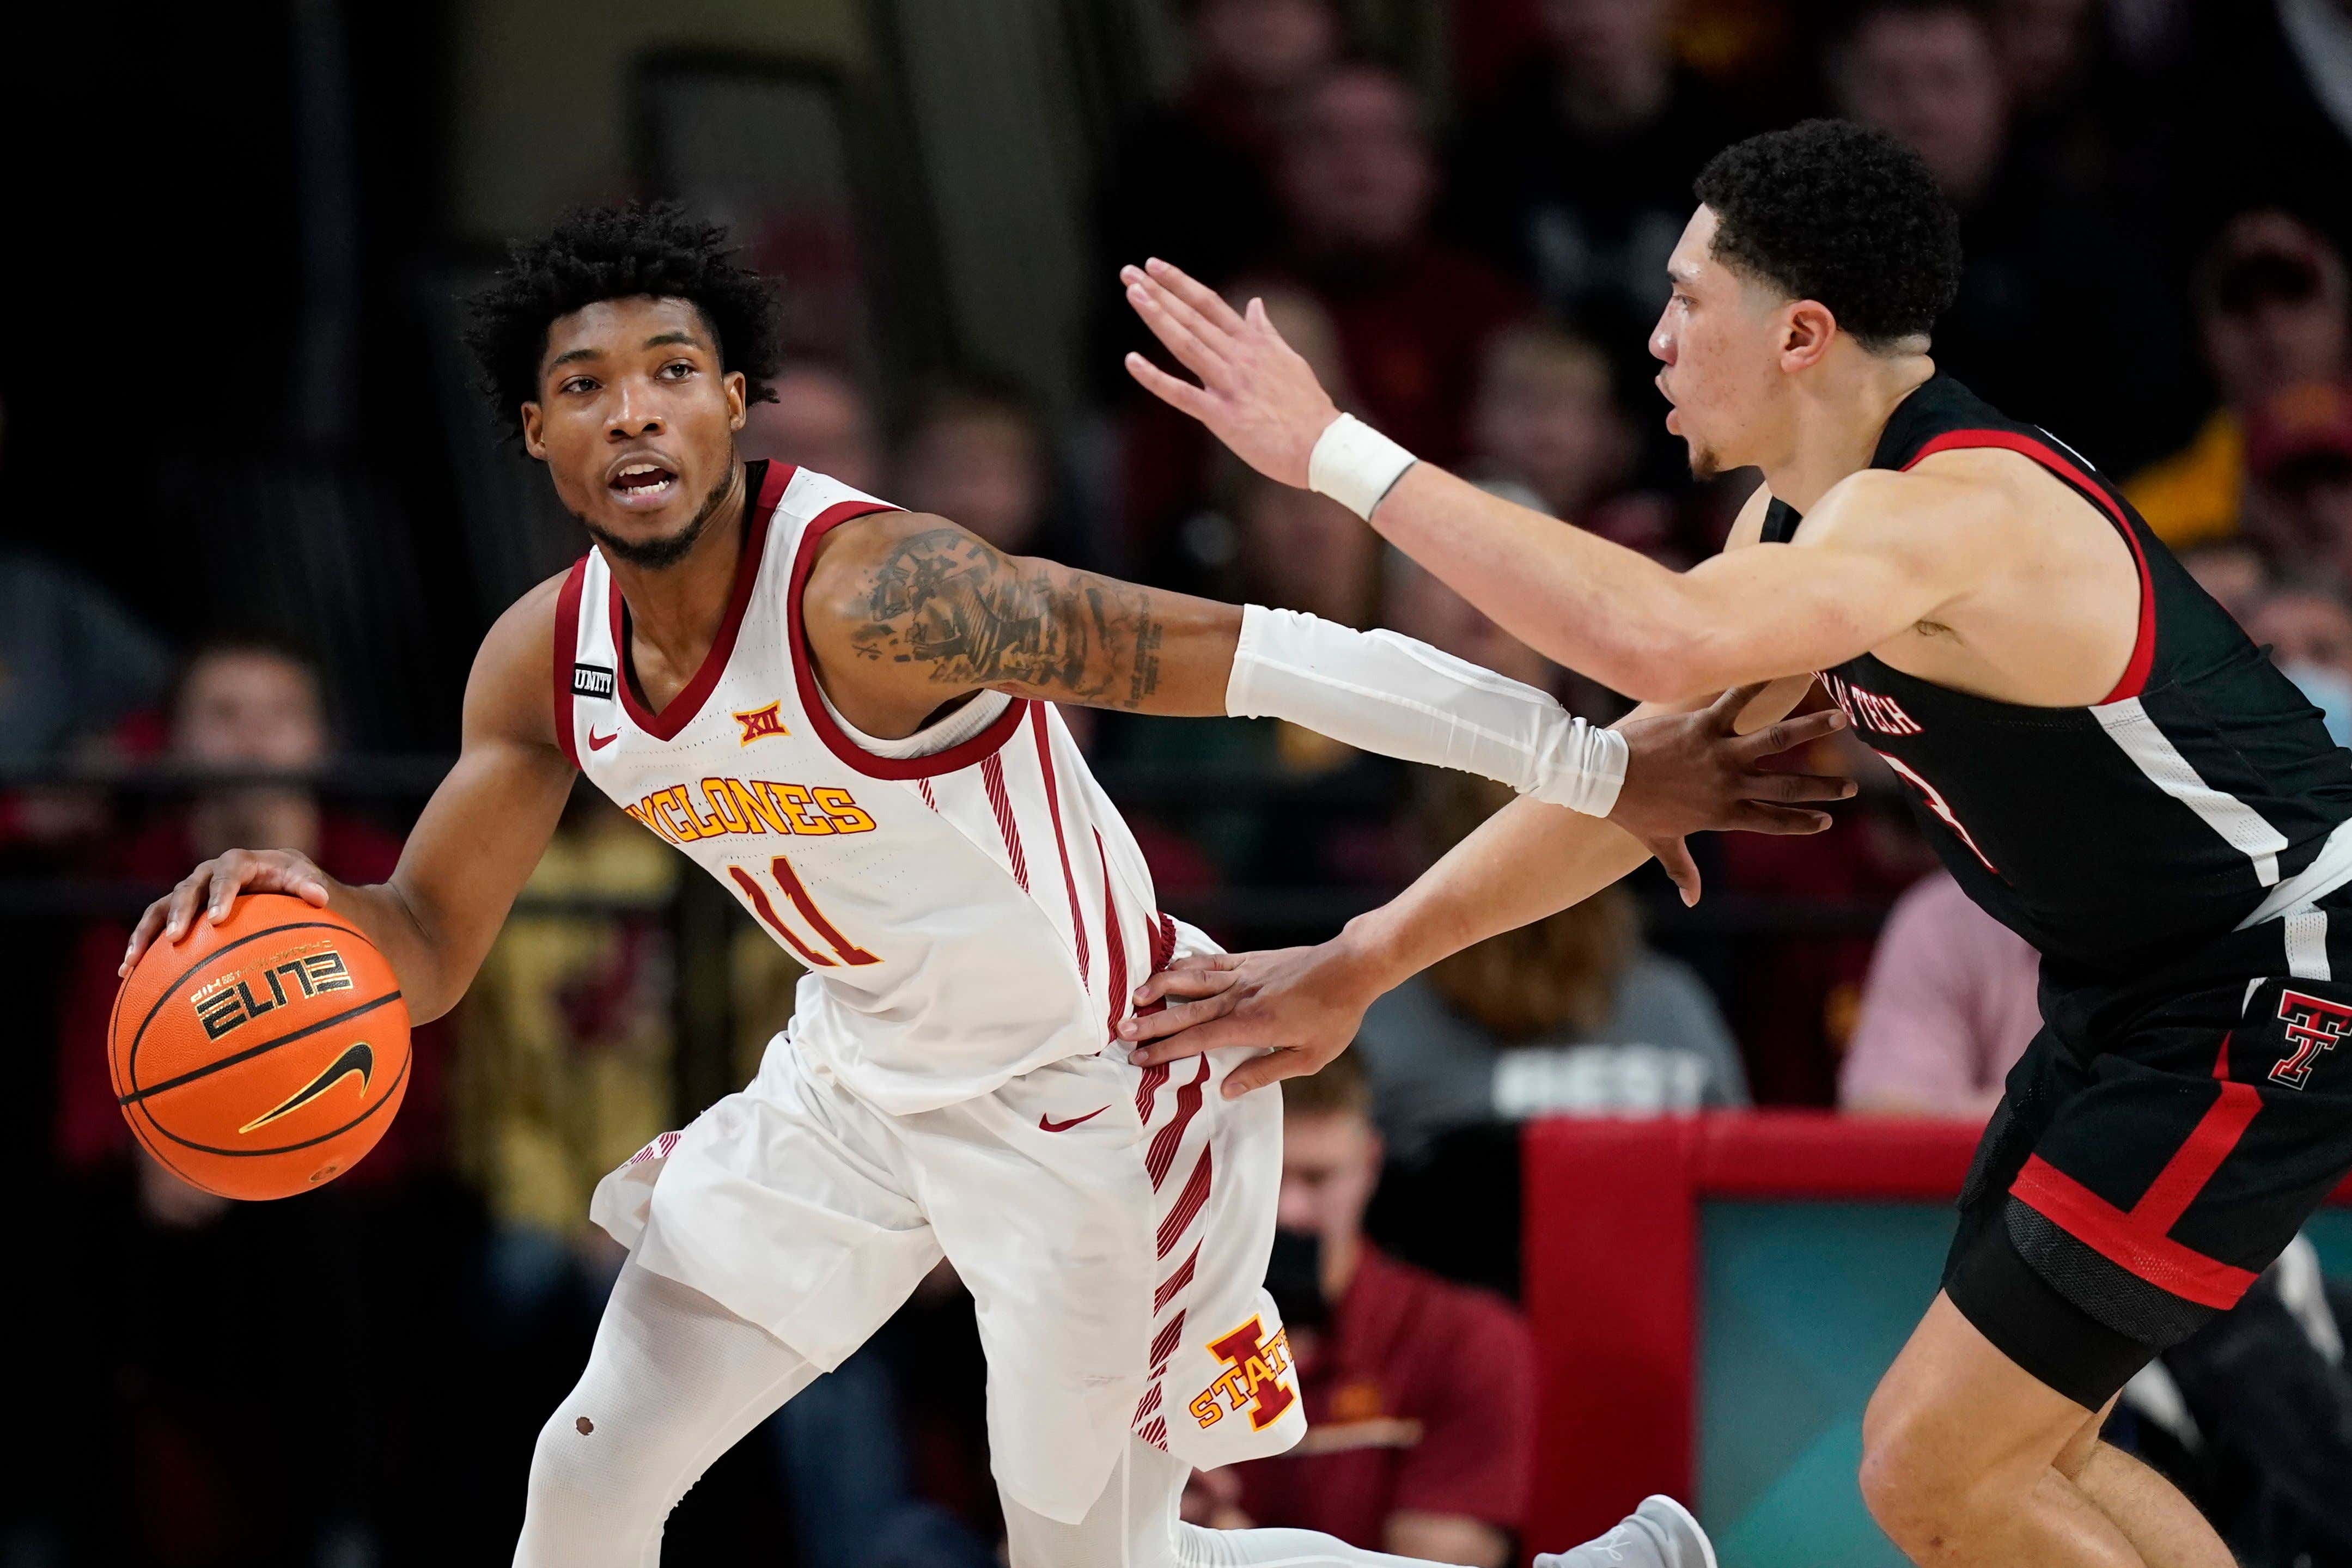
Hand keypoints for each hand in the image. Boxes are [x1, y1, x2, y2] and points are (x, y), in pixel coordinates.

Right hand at [120, 848, 331, 976]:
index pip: (227, 873)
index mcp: (240, 862)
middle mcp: (209, 873)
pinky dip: (141, 947)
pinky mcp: (181, 912)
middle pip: (188, 889)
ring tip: (131, 963)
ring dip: (146, 933)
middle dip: (181, 912)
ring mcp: (191, 892)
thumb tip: (320, 898)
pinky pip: (155, 927)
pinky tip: (126, 974)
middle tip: (178, 938)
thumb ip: (310, 885)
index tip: (216, 919)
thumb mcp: (307, 879)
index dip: (220, 893)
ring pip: (161, 908)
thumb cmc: (297, 882)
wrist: (283, 885)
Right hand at [1116, 937, 1383, 1097]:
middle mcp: (1241, 997)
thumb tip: (1225, 1090)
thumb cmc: (1335, 1018)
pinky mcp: (1250, 960)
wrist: (1352, 967)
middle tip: (1120, 1032)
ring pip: (1193, 980)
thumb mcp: (1309, 1058)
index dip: (1166, 1049)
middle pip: (1186, 1010)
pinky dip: (1186, 963)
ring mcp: (1244, 975)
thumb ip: (1264, 1072)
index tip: (1139, 1059)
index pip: (1198, 1038)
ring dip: (1161, 987)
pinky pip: (1211, 960)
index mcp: (1252, 1025)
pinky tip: (1168, 967)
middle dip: (1151, 1023)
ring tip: (1133, 996)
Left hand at [1120, 258, 1339, 487]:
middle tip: (1129, 271)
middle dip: (1159, 292)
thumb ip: (1266, 331)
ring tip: (1133, 294)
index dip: (1180, 283)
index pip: (1210, 304)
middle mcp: (1239, 357)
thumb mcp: (1289, 359)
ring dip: (1158, 317)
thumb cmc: (1307, 407)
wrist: (1323, 445)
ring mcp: (1229, 384)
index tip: (1155, 265)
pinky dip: (1155, 378)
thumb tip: (1256, 303)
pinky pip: (1182, 394)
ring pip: (1186, 344)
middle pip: (1192, 317)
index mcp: (1253, 343)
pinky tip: (1131, 361)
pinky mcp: (1223, 415)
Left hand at [1609, 684, 1854, 905]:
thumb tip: (1692, 901)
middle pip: (1786, 787)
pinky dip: (1758, 684)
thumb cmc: (1633, 809)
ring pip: (1774, 739)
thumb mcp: (1661, 842)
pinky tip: (1783, 668)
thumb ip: (1682, 870)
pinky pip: (1735, 700)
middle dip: (1821, 787)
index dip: (1802, 822)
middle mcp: (1727, 784)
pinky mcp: (1701, 724)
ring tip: (1839, 719)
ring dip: (1809, 728)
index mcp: (1721, 814)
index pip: (1772, 821)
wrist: (1602, 777)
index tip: (1826, 821)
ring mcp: (1717, 752)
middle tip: (1852, 786)